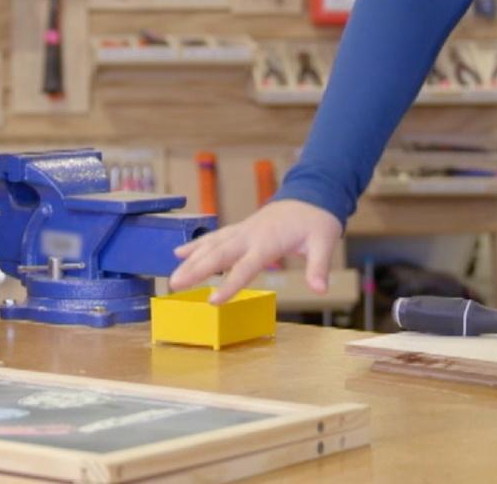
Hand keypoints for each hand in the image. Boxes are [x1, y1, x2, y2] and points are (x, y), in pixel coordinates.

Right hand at [169, 199, 342, 303]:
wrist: (311, 195)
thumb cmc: (317, 220)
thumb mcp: (324, 242)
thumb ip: (318, 266)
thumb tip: (320, 289)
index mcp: (268, 241)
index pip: (245, 266)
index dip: (229, 284)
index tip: (212, 301)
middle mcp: (250, 234)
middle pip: (218, 254)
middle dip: (195, 269)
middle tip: (174, 285)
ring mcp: (243, 230)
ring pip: (211, 245)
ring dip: (191, 259)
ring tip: (173, 276)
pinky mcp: (240, 229)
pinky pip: (215, 238)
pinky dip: (197, 245)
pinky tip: (179, 253)